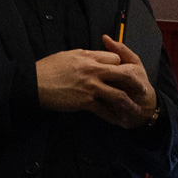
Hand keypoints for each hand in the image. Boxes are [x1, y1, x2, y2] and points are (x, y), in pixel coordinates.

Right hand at [37, 43, 156, 125]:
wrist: (34, 83)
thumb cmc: (49, 68)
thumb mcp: (69, 55)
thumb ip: (86, 55)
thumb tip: (96, 57)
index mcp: (89, 57)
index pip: (115, 59)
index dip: (121, 65)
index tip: (124, 73)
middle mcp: (93, 71)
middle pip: (123, 74)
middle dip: (136, 83)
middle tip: (143, 91)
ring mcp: (91, 87)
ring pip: (118, 95)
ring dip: (129, 105)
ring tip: (135, 111)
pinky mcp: (85, 102)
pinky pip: (104, 111)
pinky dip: (113, 117)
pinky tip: (119, 121)